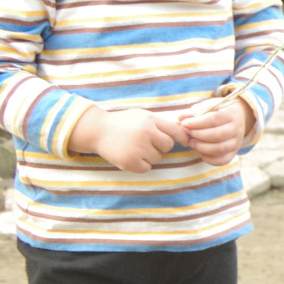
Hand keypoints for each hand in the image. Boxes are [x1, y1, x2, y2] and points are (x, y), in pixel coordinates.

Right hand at [70, 106, 187, 172]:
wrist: (98, 131)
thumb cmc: (124, 123)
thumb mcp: (142, 116)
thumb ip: (161, 123)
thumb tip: (185, 134)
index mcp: (150, 120)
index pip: (175, 131)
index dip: (181, 137)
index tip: (184, 142)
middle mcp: (145, 133)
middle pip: (168, 146)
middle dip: (161, 145)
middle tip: (147, 142)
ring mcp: (137, 148)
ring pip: (157, 157)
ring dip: (150, 155)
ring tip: (136, 147)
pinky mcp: (129, 162)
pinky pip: (147, 167)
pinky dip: (141, 164)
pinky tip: (131, 155)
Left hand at [180, 98, 255, 166]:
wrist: (236, 118)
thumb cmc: (217, 112)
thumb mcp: (207, 107)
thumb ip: (193, 112)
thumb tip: (181, 118)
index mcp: (230, 114)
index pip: (214, 119)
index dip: (197, 123)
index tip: (184, 124)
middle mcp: (236, 129)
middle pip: (217, 135)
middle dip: (198, 135)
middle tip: (187, 133)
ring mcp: (236, 142)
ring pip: (220, 149)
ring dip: (202, 147)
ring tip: (191, 142)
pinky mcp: (233, 153)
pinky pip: (222, 160)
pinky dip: (208, 158)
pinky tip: (199, 151)